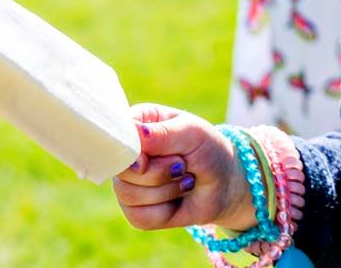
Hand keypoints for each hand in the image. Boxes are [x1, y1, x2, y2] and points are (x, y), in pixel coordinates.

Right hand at [112, 104, 259, 232]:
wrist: (225, 183)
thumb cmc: (207, 149)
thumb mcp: (192, 133)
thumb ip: (163, 133)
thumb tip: (135, 135)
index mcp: (137, 124)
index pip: (116, 135)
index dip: (132, 151)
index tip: (148, 158)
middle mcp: (127, 154)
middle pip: (123, 169)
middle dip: (160, 171)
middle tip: (183, 164)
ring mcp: (127, 183)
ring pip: (129, 194)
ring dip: (167, 190)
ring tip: (184, 179)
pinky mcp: (135, 211)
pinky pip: (139, 216)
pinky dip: (165, 211)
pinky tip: (177, 198)